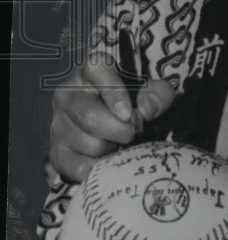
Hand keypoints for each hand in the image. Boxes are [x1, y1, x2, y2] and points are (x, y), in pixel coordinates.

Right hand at [49, 57, 174, 181]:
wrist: (113, 125)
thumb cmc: (133, 102)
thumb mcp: (153, 92)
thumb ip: (158, 95)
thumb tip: (147, 109)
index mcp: (92, 71)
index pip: (97, 70)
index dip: (114, 93)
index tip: (128, 114)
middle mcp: (67, 93)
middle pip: (89, 116)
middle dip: (119, 130)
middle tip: (132, 133)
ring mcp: (58, 124)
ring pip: (89, 144)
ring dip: (112, 149)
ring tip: (118, 142)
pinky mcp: (57, 152)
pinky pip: (79, 168)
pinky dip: (101, 168)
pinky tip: (109, 160)